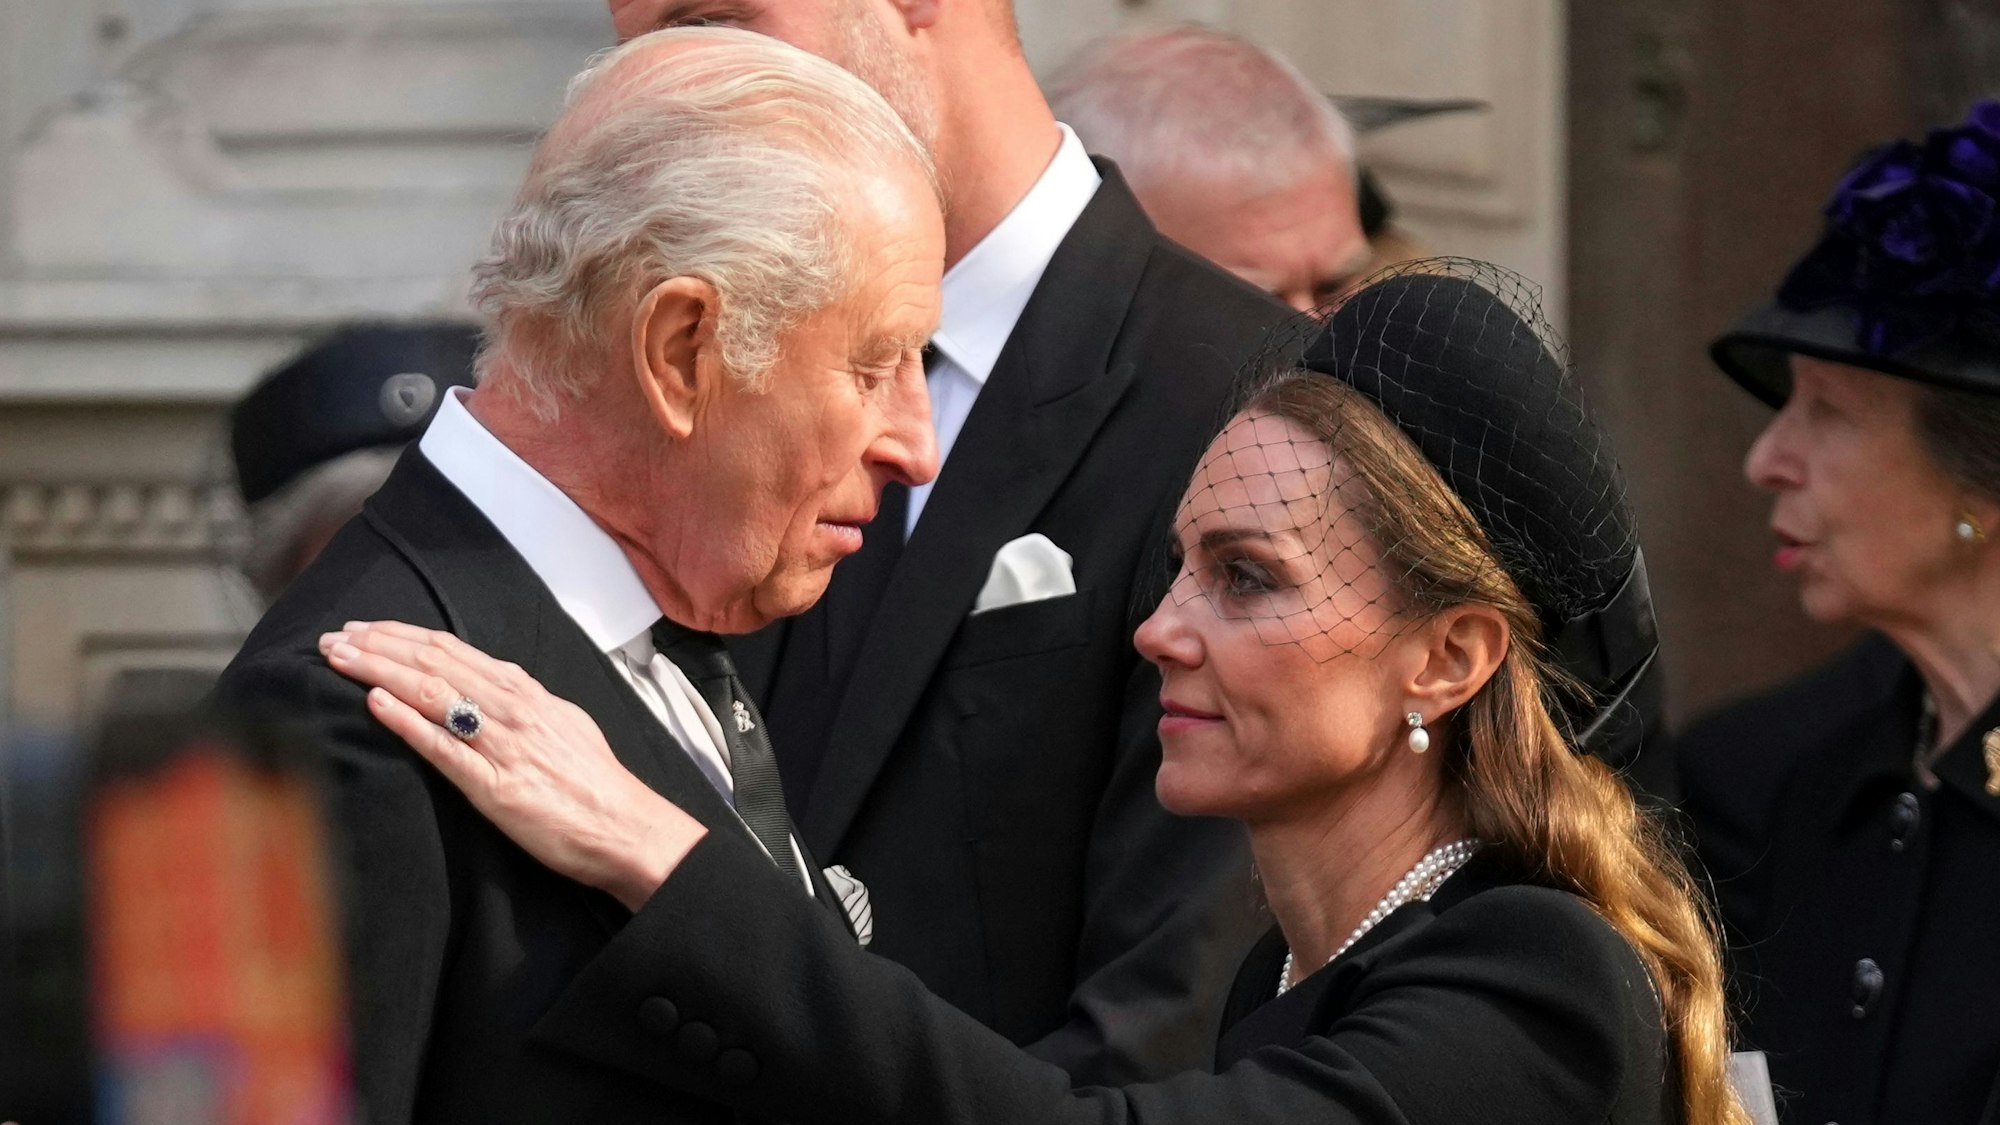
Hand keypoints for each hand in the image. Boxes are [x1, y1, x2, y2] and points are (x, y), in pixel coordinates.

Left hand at [319, 620, 705, 910]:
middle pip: (433, 664)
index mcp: (526, 692)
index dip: (402, 635)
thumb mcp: (563, 724)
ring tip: (339, 658)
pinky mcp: (495, 787)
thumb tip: (493, 688)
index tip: (364, 627)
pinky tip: (374, 703)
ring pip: (432, 694)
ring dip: (379, 670)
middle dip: (377, 645)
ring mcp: (503, 745)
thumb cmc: (595, 784)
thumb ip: (524, 704)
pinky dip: (406, 721)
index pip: (453, 650)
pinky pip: (443, 748)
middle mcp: (512, 709)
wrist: (627, 829)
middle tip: (333, 636)